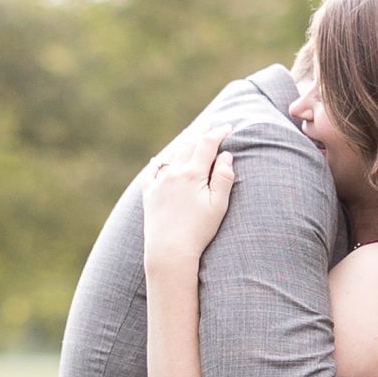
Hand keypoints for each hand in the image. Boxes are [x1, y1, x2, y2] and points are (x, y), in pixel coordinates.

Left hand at [143, 126, 235, 270]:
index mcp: (193, 173)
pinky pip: (152, 173)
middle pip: (189, 145)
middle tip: (210, 126)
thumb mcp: (219, 205)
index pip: (207, 144)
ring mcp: (159, 183)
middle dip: (201, 134)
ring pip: (172, 156)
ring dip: (183, 145)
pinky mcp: (149, 195)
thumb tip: (226, 155)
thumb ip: (223, 177)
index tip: (228, 127)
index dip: (218, 133)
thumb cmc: (199, 231)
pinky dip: (158, 164)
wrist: (169, 251)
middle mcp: (174, 173)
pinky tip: (158, 161)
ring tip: (190, 139)